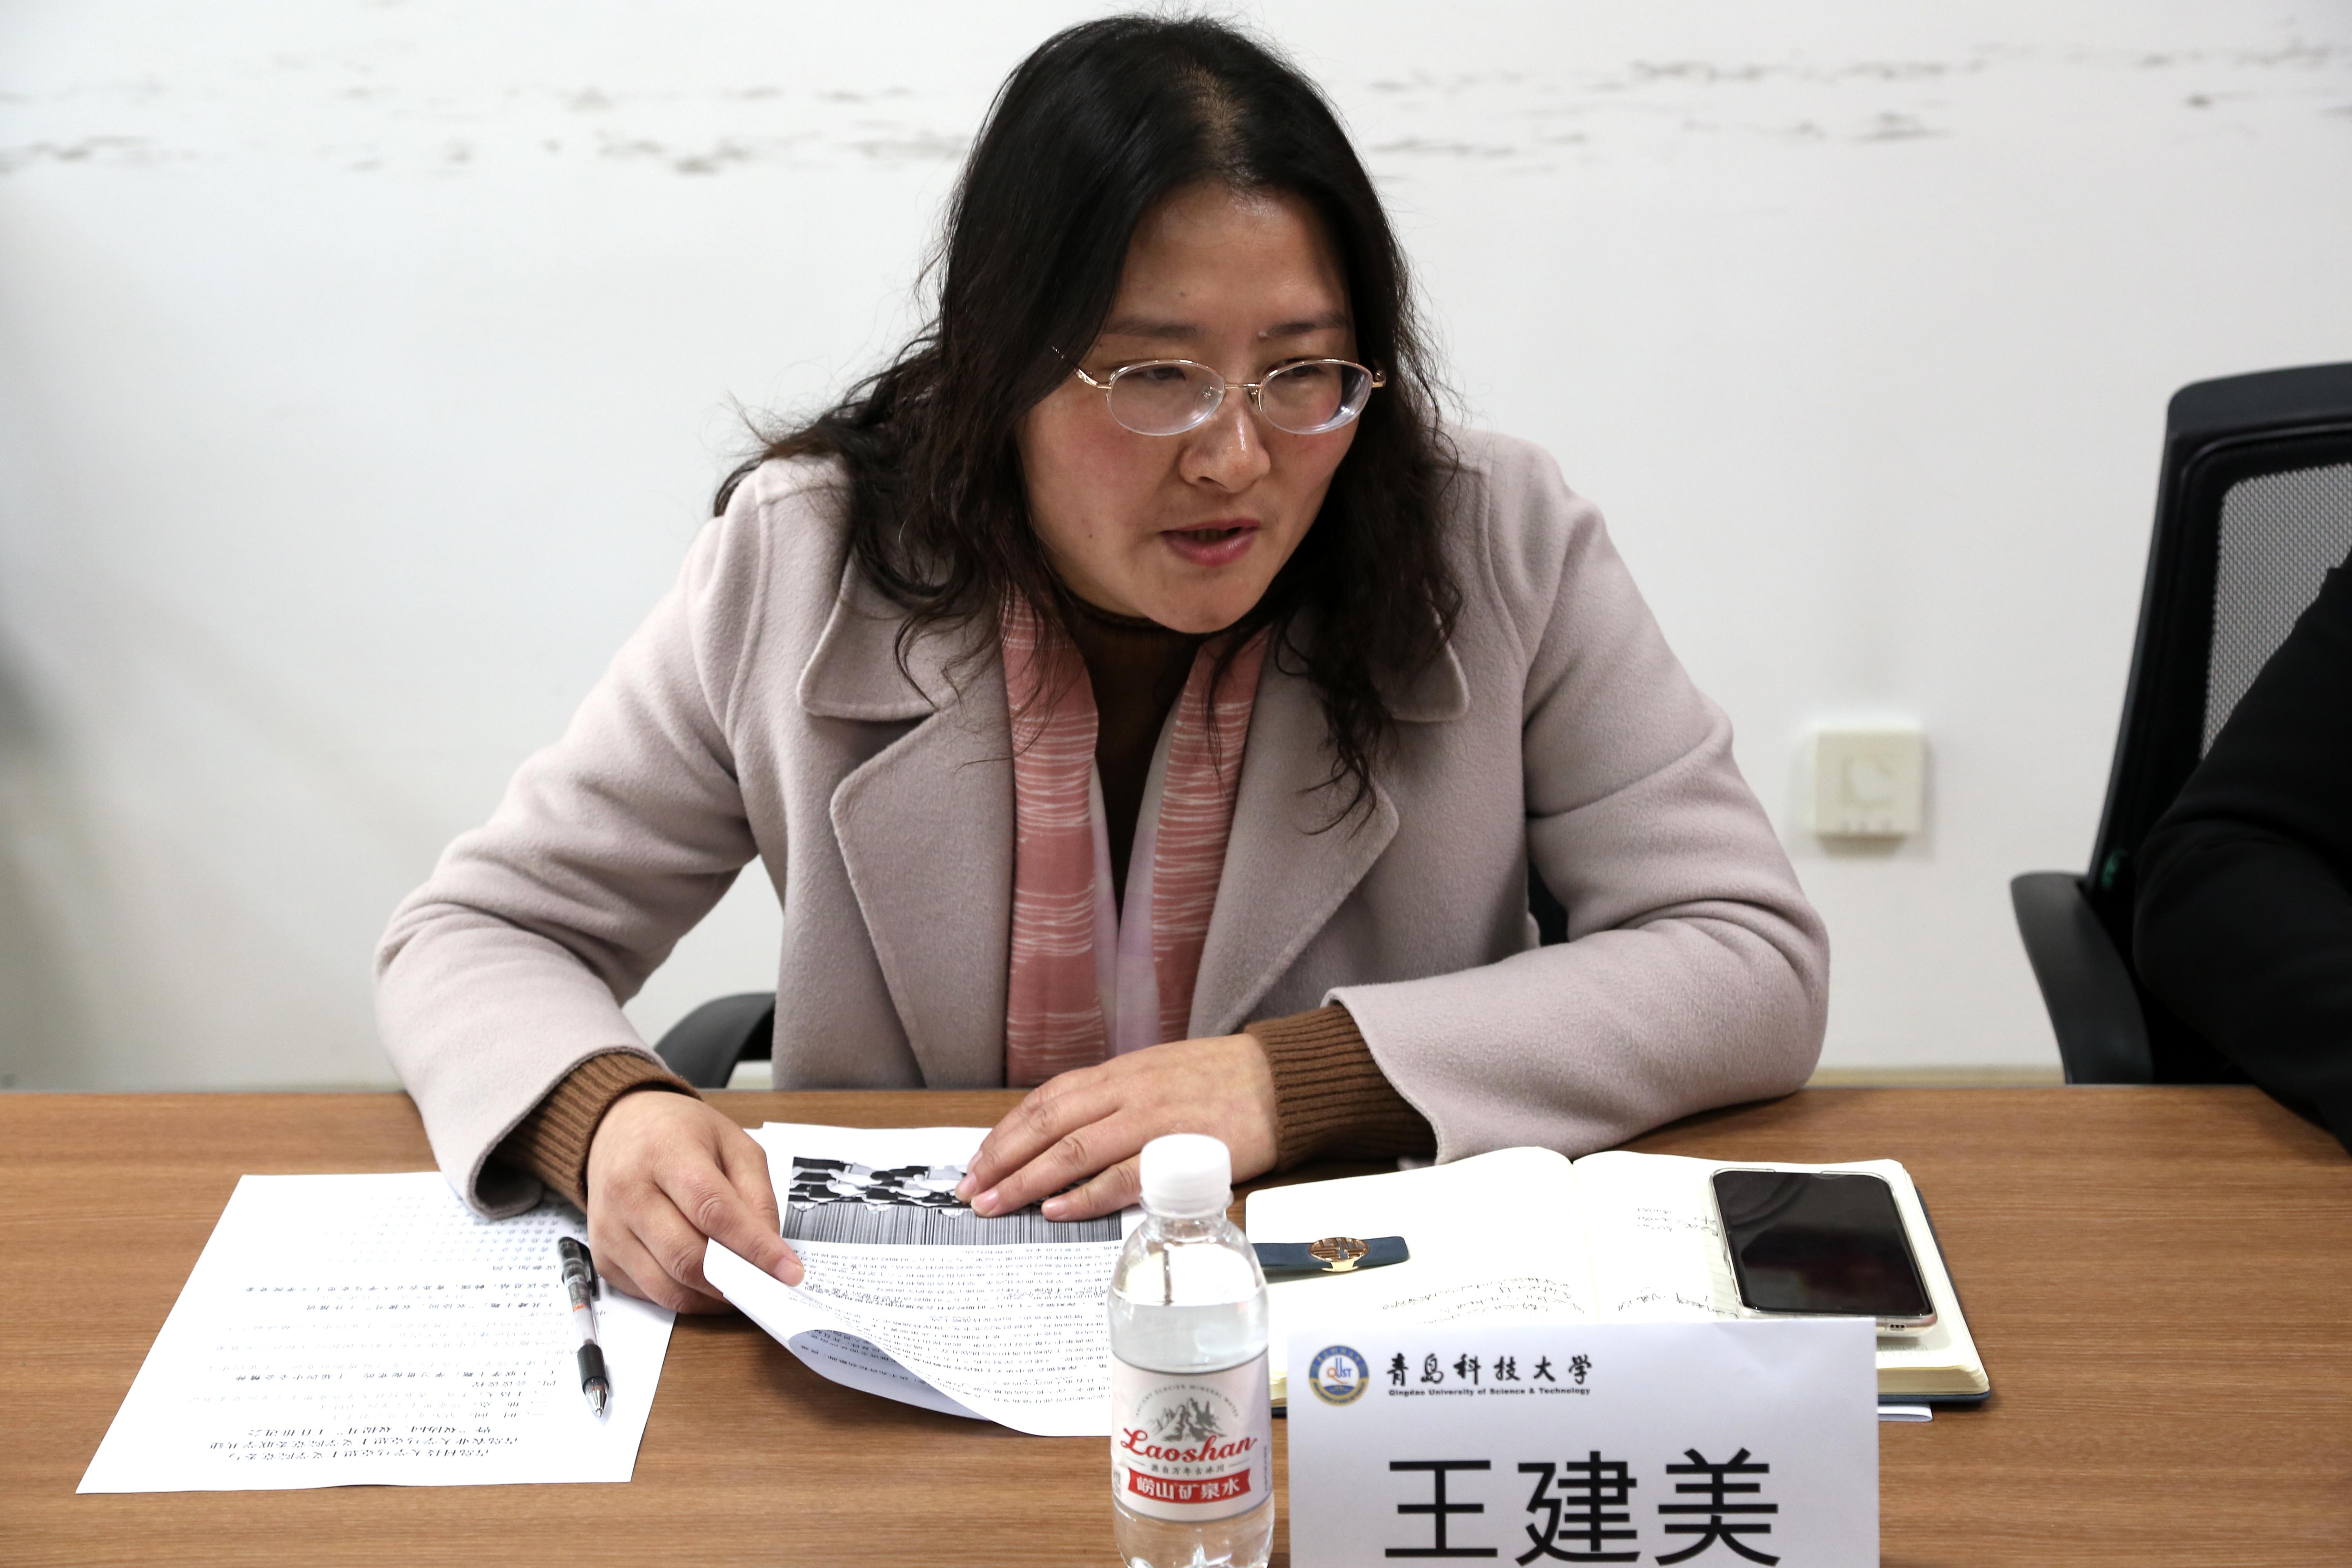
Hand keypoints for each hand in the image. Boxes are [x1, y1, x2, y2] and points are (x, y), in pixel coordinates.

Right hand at [585, 1089, 801, 1312]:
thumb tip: (771, 1251)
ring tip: (741, 1288)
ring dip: (712, 1298)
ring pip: (668, 1286)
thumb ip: (756, 1194)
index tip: (788, 1272)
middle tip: (767, 1287)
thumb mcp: (733, 1143)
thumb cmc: (680, 1134)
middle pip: (687, 1256)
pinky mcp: (603, 1256)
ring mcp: (610, 1228)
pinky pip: (650, 1294)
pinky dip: (685, 1297)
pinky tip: (706, 1283)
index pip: (713, 1210)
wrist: (619, 1127)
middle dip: (735, 1280)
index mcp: (665, 1152)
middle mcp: (628, 1192)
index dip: (753, 1247)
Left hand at [956, 1034, 1278, 1221]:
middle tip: (970, 1191)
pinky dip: (1084, 1194)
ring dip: (1028, 1181)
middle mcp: (1126, 1092)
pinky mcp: (1177, 1151)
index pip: (1046, 1101)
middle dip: (1002, 1160)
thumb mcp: (1156, 1075)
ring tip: (996, 1205)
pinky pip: (1121, 1176)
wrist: (1279, 1080)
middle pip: (1047, 1125)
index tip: (978, 1161)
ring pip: (1073, 1150)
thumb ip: (1115, 1101)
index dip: (1007, 1133)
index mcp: (1119, 1073)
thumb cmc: (1219, 1081)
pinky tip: (1055, 1209)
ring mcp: (1150, 1120)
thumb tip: (1070, 1134)